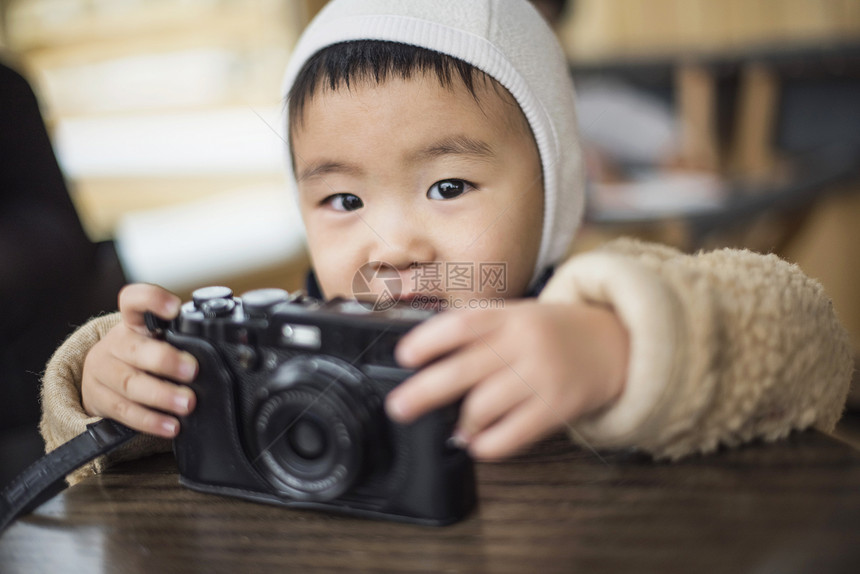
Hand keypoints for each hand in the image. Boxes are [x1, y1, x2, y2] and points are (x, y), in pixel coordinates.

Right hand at [81, 284, 197, 437]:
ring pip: (129, 383)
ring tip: (187, 403)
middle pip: (134, 348)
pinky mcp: (99, 399)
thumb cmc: (139, 356)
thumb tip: (221, 348)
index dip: (151, 300)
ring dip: (162, 395)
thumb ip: (179, 339)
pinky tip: (171, 426)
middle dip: (165, 360)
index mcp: (132, 323)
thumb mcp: (154, 340)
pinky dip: (150, 420)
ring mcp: (103, 371)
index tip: (174, 309)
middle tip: (192, 370)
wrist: (97, 379)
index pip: (134, 300)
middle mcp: (115, 344)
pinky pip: (124, 411)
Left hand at [385, 300, 628, 459]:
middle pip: (464, 369)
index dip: (428, 340)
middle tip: (399, 407)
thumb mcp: (517, 314)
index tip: (404, 356)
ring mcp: (541, 376)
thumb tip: (428, 359)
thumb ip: (479, 331)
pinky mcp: (557, 407)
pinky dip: (488, 445)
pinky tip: (478, 444)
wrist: (614, 343)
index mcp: (509, 316)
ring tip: (457, 430)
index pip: (461, 325)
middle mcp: (523, 344)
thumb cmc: (553, 332)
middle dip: (424, 391)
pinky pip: (513, 433)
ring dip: (462, 424)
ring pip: (485, 406)